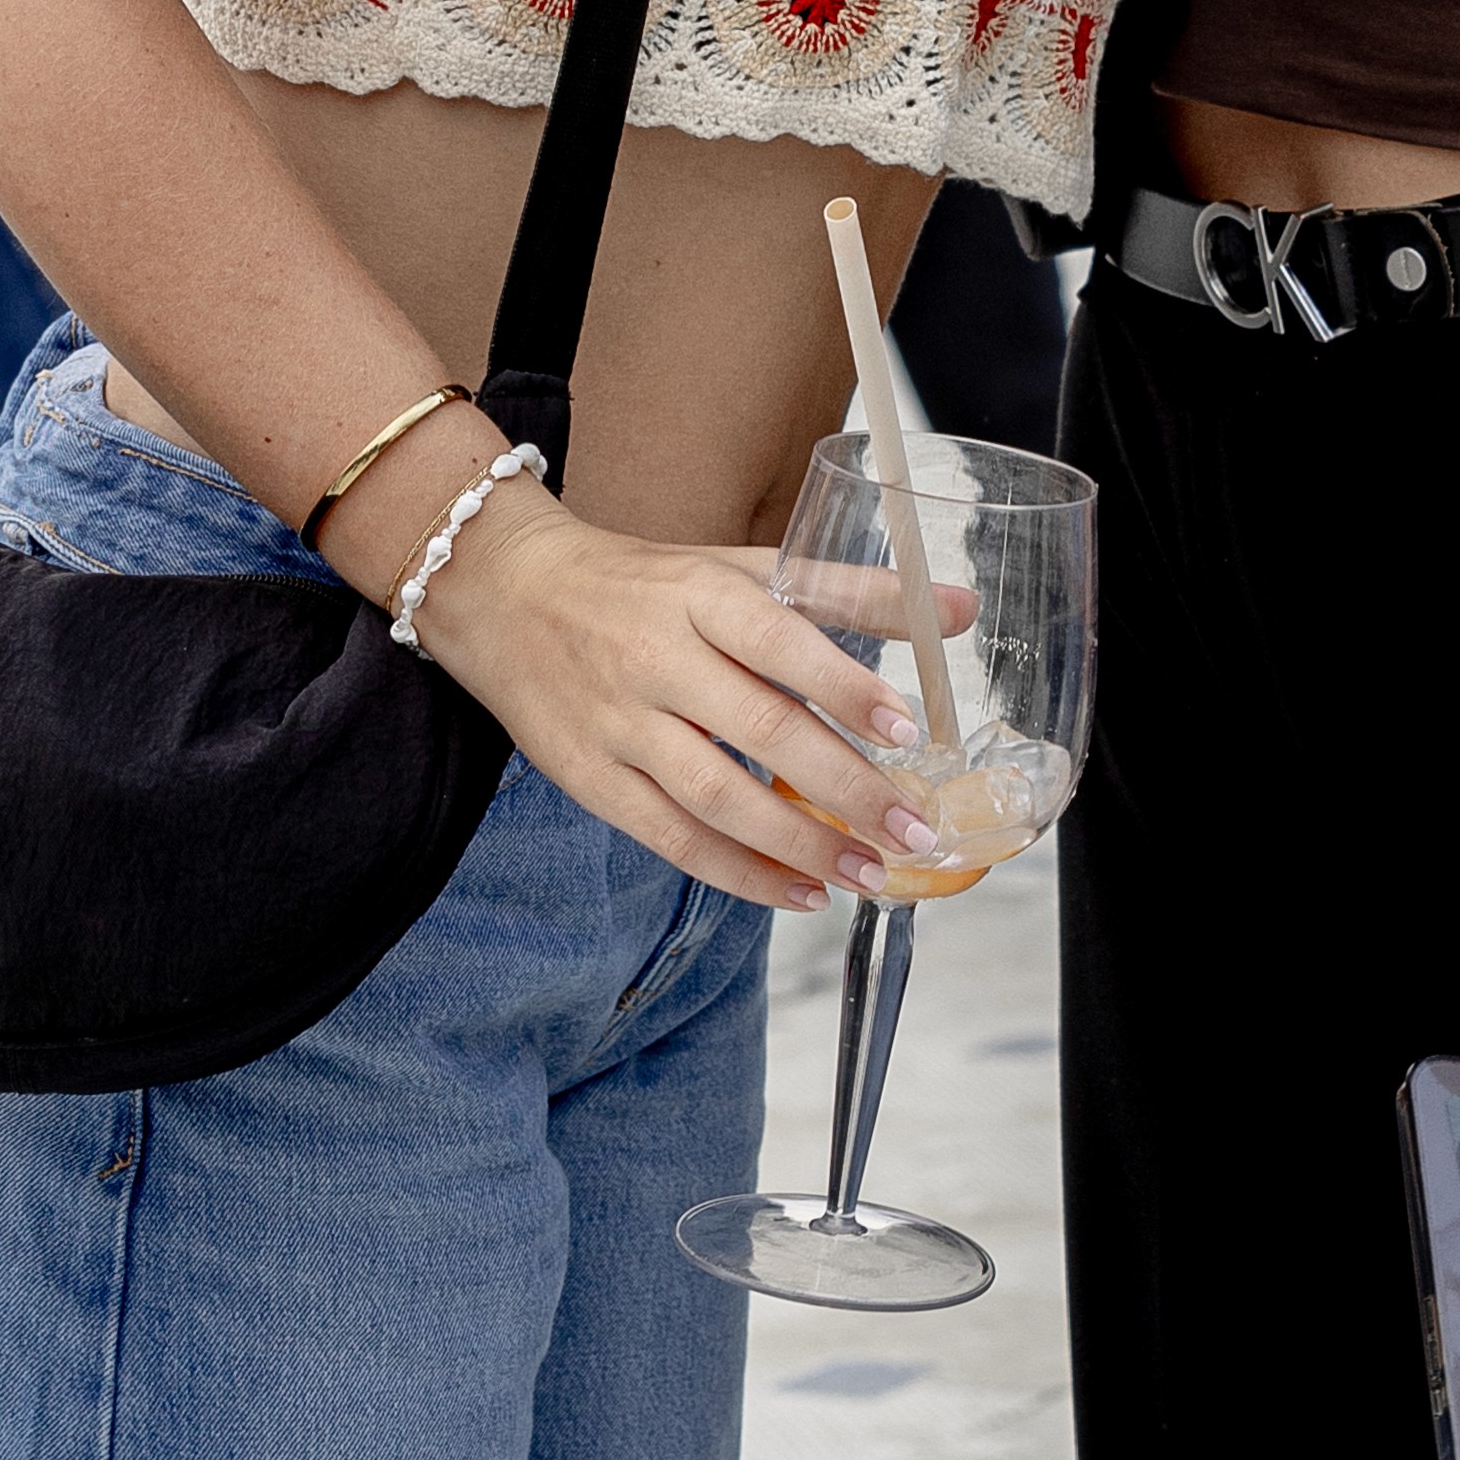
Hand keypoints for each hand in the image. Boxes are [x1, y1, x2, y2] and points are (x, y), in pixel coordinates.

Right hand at [433, 496, 996, 912]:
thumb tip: (958, 607)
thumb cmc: (641, 584)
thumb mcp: (735, 567)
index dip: (841, 685)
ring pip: (715, 798)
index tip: (906, 726)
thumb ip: (845, 589)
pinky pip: (670, 839)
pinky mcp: (589, 778)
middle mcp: (655, 659)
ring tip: (869, 875)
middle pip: (758, 729)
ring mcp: (617, 724)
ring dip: (799, 846)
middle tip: (913, 828)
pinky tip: (799, 893)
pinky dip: (739, 874)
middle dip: (844, 788)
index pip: (777, 639)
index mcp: (697, 595)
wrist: (502, 594)